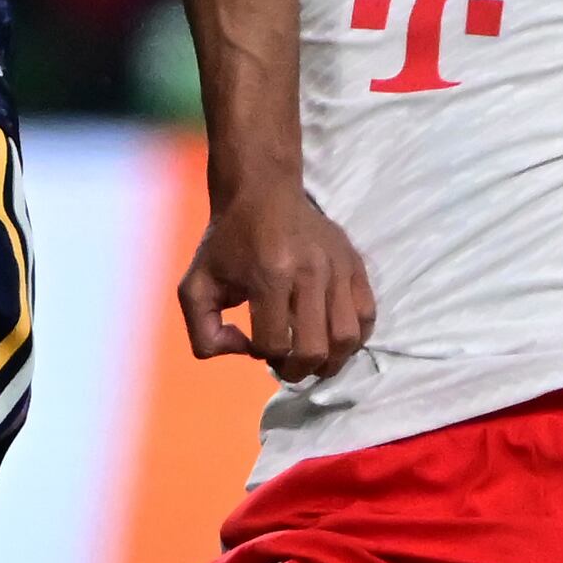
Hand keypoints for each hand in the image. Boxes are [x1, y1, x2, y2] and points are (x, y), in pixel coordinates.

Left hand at [178, 177, 374, 383]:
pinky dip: (353, 337)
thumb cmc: (227, 242)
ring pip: (348, 338)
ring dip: (330, 361)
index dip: (262, 356)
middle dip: (297, 370)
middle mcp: (309, 271)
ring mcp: (337, 267)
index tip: (256, 345)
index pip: (274, 344)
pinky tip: (331, 336)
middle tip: (286, 365)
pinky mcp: (355, 263)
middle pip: (315, 349)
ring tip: (313, 357)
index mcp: (269, 275)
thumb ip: (203, 333)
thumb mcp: (195, 286)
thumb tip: (244, 350)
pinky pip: (367, 315)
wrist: (262, 192)